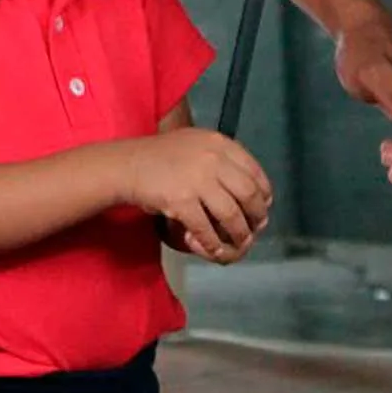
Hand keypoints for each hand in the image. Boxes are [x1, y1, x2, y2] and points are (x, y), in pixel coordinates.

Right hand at [119, 128, 271, 261]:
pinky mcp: (180, 201)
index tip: (263, 207)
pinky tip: (213, 249)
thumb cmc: (162, 157)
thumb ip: (222, 160)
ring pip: (232, 215)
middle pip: (248, 194)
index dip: (264, 193)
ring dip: (239, 235)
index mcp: (218, 143)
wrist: (128, 164)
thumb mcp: (197, 144)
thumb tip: (252, 191)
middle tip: (255, 229)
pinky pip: (206, 229)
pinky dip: (212, 244)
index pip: (254, 170)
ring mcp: (196, 180)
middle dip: (256, 216)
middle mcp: (212, 158)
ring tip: (239, 243)